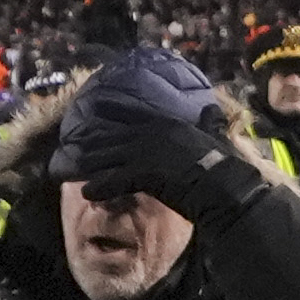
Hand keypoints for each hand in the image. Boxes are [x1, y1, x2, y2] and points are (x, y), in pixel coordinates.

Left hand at [71, 108, 258, 217]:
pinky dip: (100, 187)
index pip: (132, 114)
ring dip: (90, 164)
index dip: (111, 111)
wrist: (226, 187)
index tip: (93, 107)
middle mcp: (153, 133)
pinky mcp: (144, 173)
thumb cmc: (223, 165)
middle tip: (73, 145)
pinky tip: (88, 192)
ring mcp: (147, 152)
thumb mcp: (215, 136)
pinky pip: (114, 180)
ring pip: (109, 157)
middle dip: (93, 142)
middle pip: (114, 137)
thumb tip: (213, 109)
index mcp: (168, 123)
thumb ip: (210, 122)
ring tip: (73, 168)